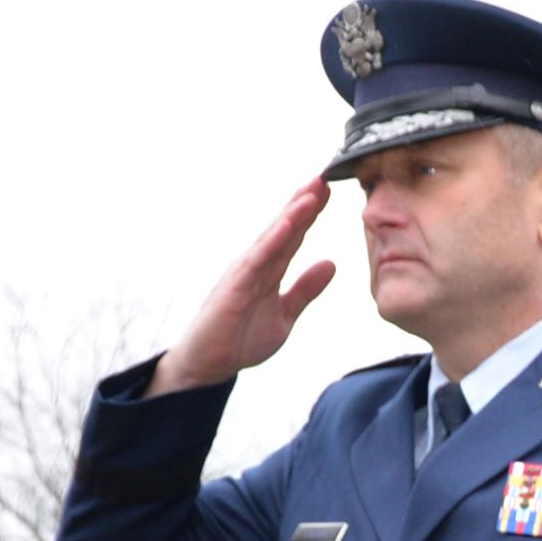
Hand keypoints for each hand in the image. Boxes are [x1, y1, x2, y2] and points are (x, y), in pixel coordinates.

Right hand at [150, 180, 338, 396]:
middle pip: (284, 227)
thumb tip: (331, 264)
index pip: (294, 235)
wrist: (209, 365)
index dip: (311, 213)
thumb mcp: (285, 314)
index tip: (329, 189)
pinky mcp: (234, 287)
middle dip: (303, 202)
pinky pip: (256, 259)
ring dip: (291, 213)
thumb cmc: (241, 339)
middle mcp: (256, 264)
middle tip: (324, 176)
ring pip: (271, 237)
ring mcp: (244, 273)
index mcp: (270, 269)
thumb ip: (305, 289)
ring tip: (311, 191)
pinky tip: (288, 224)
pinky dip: (272, 240)